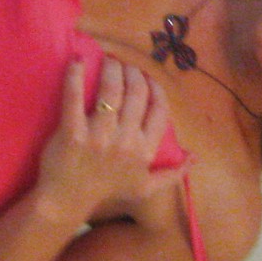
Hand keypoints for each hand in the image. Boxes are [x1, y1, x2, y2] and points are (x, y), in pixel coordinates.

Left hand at [34, 58, 183, 226]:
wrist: (66, 201)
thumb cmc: (106, 190)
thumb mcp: (144, 187)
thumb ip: (172, 174)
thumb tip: (195, 158)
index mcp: (145, 150)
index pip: (159, 109)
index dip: (155, 88)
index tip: (146, 77)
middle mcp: (126, 142)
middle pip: (136, 93)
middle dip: (132, 71)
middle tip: (124, 64)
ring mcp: (98, 137)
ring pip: (111, 90)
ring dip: (112, 68)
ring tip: (108, 59)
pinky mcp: (72, 133)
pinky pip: (74, 98)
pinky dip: (75, 76)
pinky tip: (77, 60)